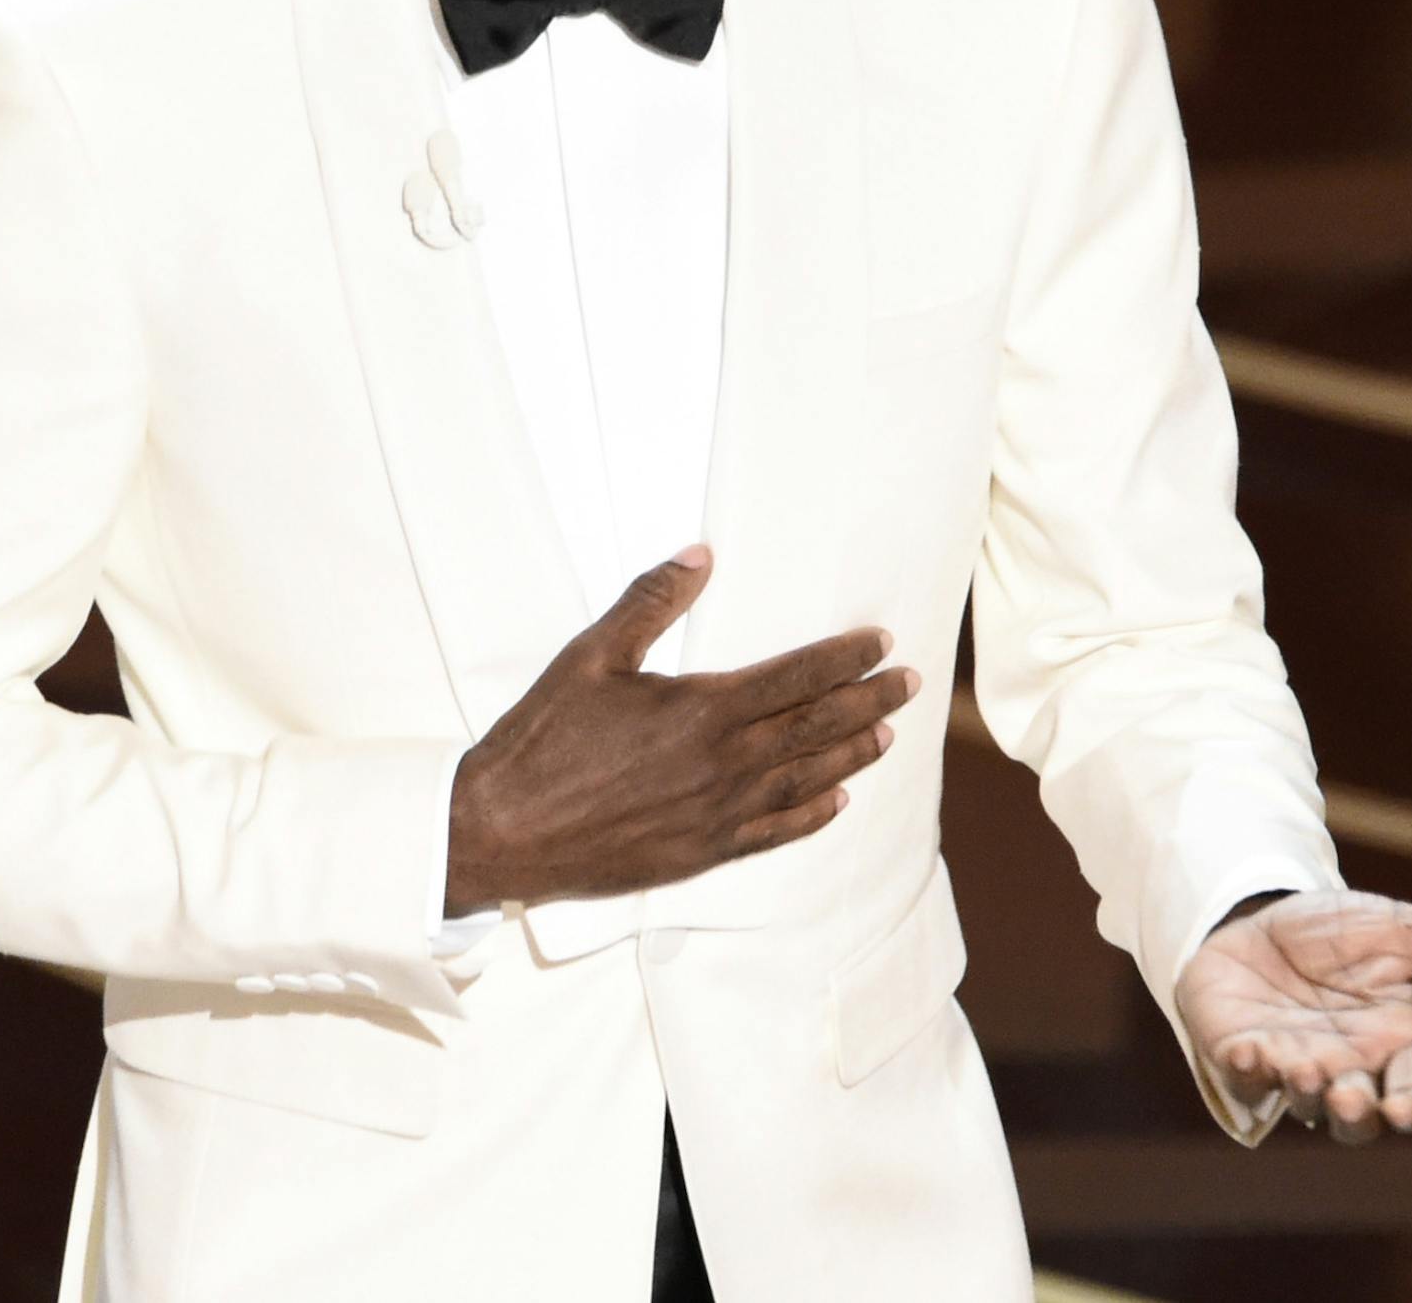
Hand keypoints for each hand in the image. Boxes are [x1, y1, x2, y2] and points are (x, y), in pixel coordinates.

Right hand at [444, 546, 916, 913]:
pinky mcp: (699, 855)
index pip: (795, 678)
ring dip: (851, 756)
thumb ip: (650, 603)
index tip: (880, 643)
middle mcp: (721, 766)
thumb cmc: (541, 740)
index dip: (844, 659)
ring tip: (886, 737)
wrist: (501, 831)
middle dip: (868, 702)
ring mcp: (715, 816)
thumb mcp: (589, 656)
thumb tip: (699, 557)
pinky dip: (811, 817)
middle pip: (815, 728)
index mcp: (701, 710)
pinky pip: (772, 835)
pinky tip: (835, 804)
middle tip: (910, 685)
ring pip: (804, 781)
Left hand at [1175, 889, 1411, 1143]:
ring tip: (1302, 1070)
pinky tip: (1247, 1050)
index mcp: (1392, 1045)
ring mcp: (1292, 1065)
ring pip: (1305, 1104)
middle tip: (1349, 1101)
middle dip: (1354, 1116)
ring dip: (1304, 1093)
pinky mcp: (1241, 1053)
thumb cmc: (1333, 933)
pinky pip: (1244, 1076)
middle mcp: (1346, 1067)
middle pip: (1358, 1118)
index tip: (1403, 1109)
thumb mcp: (1396, 928)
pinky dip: (1246, 1069)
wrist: (1254, 915)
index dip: (1411, 1108)